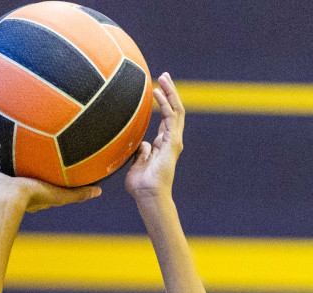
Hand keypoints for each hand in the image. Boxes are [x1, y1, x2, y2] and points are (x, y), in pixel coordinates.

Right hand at [0, 148, 99, 211]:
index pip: (37, 177)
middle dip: (19, 156)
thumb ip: (78, 193)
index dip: (42, 167)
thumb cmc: (33, 197)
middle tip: (23, 139)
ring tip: (0, 133)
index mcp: (29, 190)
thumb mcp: (60, 194)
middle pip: (17, 167)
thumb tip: (100, 190)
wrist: (7, 199)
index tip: (47, 154)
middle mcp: (13, 184)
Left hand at [126, 72, 183, 202]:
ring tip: (164, 78)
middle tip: (164, 76)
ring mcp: (173, 140)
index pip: (166, 118)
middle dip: (170, 92)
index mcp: (164, 144)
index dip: (163, 102)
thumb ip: (140, 152)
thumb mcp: (137, 164)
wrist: (148, 195)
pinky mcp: (172, 142)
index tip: (156, 88)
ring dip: (170, 92)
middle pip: (174, 110)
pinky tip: (157, 92)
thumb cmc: (141, 185)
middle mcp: (171, 140)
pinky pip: (170, 118)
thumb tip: (141, 144)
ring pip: (176, 110)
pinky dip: (164, 103)